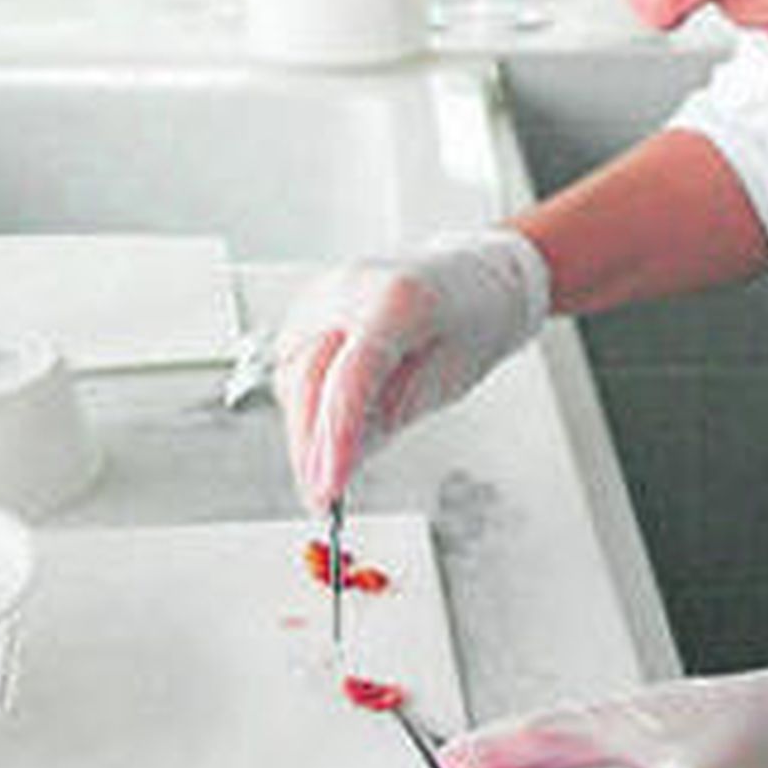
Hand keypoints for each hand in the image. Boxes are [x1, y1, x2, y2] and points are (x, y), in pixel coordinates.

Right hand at [273, 228, 550, 507]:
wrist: (475, 274)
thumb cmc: (472, 321)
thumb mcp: (448, 379)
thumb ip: (391, 416)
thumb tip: (341, 463)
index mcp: (399, 300)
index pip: (350, 378)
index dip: (334, 439)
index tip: (328, 490)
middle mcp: (351, 287)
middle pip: (308, 378)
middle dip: (310, 445)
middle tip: (321, 494)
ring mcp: (324, 292)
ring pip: (292, 374)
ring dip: (305, 426)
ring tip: (336, 457)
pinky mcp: (309, 304)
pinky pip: (293, 363)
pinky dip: (306, 402)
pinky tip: (331, 423)